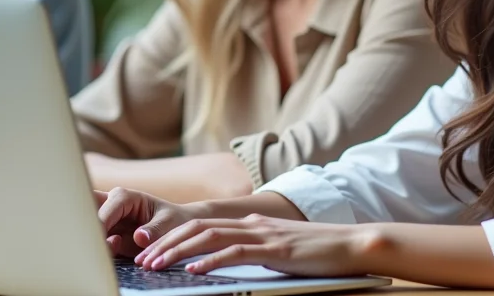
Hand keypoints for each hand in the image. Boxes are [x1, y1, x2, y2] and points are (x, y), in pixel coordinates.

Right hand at [96, 187, 201, 257]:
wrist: (177, 227)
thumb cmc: (174, 220)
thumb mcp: (169, 223)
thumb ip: (155, 230)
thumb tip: (139, 237)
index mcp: (124, 197)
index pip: (104, 210)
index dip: (100, 226)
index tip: (107, 242)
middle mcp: (110, 206)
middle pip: (85, 211)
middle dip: (87, 227)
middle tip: (105, 241)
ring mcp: (106, 221)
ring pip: (87, 228)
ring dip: (94, 241)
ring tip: (116, 246)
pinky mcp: (106, 235)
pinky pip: (94, 243)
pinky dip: (98, 250)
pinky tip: (115, 249)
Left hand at [134, 215, 375, 277]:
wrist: (352, 245)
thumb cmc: (318, 253)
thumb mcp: (278, 250)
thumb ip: (253, 251)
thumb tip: (226, 262)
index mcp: (250, 223)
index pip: (202, 225)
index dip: (172, 237)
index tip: (150, 251)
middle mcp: (252, 223)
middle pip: (198, 227)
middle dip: (165, 243)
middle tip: (141, 259)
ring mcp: (263, 234)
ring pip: (210, 236)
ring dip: (178, 251)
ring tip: (156, 264)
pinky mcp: (275, 249)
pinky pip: (236, 253)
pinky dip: (211, 260)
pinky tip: (194, 270)